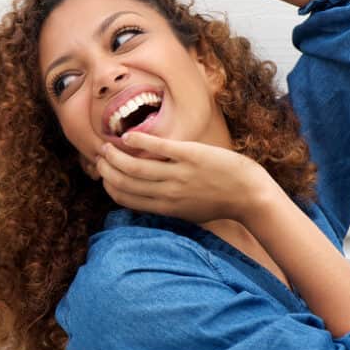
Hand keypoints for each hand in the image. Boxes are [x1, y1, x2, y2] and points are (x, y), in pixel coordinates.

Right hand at [94, 131, 271, 224]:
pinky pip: (158, 147)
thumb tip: (144, 199)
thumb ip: (165, 206)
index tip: (103, 174)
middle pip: (125, 181)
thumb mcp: (188, 213)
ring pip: (134, 165)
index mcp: (165, 208)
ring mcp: (178, 174)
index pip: (126, 198)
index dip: (109, 185)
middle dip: (107, 168)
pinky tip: (127, 136)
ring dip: (115, 155)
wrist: (249, 195)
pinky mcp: (190, 155)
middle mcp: (168, 193)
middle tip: (101, 156)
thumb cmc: (219, 203)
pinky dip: (138, 141)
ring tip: (108, 145)